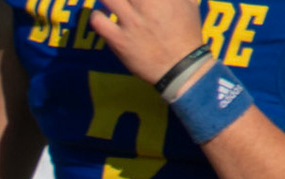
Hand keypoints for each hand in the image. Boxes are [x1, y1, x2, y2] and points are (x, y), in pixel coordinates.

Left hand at [89, 0, 207, 84]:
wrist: (180, 66)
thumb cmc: (186, 33)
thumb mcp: (188, 3)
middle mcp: (146, 5)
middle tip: (122, 0)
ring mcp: (131, 22)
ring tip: (107, 0)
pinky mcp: (119, 39)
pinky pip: (98, 21)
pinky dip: (96, 14)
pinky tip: (101, 14)